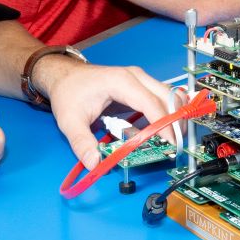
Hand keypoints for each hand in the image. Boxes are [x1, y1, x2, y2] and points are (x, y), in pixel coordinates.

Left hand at [38, 58, 178, 167]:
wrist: (64, 76)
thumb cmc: (68, 92)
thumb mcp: (69, 120)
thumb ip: (82, 143)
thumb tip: (95, 163)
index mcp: (121, 81)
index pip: (151, 103)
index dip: (163, 124)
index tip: (169, 144)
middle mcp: (136, 77)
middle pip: (167, 97)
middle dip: (175, 122)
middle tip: (174, 146)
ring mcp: (140, 81)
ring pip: (169, 97)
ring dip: (173, 119)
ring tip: (170, 142)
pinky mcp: (141, 88)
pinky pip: (162, 100)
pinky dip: (167, 115)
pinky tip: (162, 132)